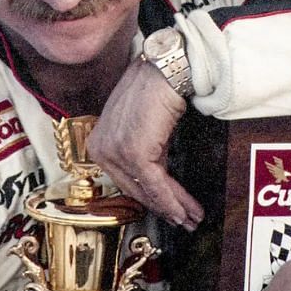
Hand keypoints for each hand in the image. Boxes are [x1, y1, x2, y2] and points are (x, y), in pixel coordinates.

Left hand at [87, 58, 202, 229]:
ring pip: (147, 189)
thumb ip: (145, 153)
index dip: (150, 198)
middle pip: (135, 188)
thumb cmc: (155, 90)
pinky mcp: (133, 152)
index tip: (168, 210)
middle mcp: (101, 147)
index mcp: (99, 141)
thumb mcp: (143, 128)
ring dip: (173, 207)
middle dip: (163, 207)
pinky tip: (186, 210)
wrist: (166, 70)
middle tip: (184, 220)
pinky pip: (155, 184)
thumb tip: (158, 180)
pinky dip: (172, 200)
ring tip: (192, 217)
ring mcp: (115, 151)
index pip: (125, 179)